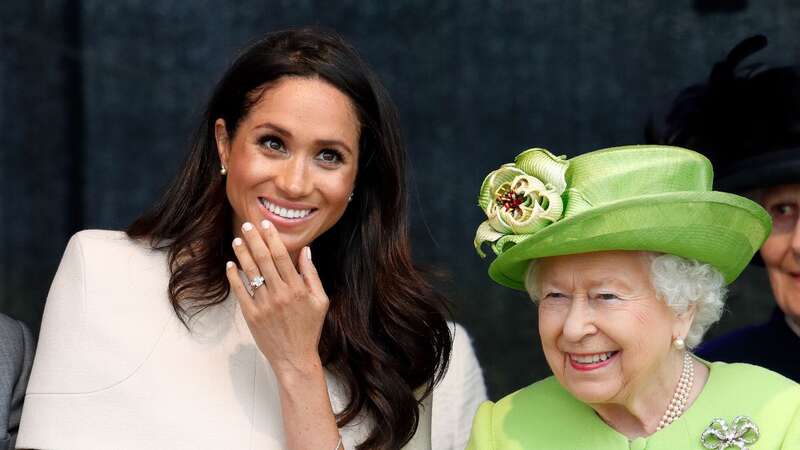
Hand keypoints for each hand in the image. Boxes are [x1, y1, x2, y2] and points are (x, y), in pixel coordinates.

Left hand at [226, 220, 328, 379]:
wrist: (295, 358)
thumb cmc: (309, 328)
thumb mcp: (320, 301)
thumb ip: (312, 275)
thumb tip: (306, 251)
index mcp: (297, 289)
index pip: (282, 256)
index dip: (272, 238)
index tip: (265, 224)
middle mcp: (280, 294)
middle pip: (264, 260)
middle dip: (254, 240)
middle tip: (246, 225)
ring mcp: (264, 305)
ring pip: (251, 274)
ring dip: (242, 255)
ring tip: (237, 240)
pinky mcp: (252, 316)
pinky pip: (241, 292)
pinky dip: (234, 278)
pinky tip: (230, 265)